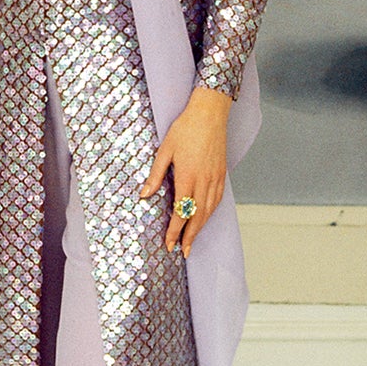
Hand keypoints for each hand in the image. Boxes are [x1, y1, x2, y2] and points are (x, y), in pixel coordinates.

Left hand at [141, 84, 230, 253]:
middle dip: (189, 236)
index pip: (181, 212)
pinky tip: (205, 218)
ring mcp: (215, 178)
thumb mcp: (165, 150)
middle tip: (182, 251)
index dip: (175, 231)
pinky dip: (210, 213)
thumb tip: (144, 195)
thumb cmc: (185, 128)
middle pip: (197, 216)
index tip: (170, 244)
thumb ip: (156, 175)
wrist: (210, 113)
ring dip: (200, 228)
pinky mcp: (222, 173)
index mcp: (188, 176)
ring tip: (192, 240)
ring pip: (209, 210)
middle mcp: (204, 181)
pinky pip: (217, 199)